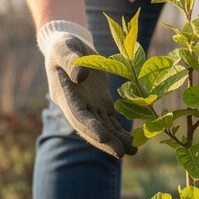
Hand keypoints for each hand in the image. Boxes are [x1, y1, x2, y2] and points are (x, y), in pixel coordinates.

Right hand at [39, 21, 135, 157]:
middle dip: (105, 141)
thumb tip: (80, 76)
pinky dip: (121, 132)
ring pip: (103, 128)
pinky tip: (134, 141)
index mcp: (64, 96)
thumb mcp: (64, 48)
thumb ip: (70, 61)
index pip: (77, 115)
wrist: (69, 47)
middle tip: (121, 153)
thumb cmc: (64, 45)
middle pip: (91, 128)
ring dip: (117, 140)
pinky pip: (111, 122)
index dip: (90, 126)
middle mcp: (76, 107)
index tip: (103, 136)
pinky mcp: (101, 105)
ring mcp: (89, 107)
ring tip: (134, 151)